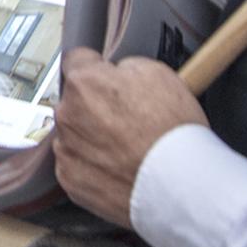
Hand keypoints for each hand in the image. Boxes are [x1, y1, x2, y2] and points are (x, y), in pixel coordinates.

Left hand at [52, 49, 207, 227]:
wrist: (180, 186)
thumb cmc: (173, 134)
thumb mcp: (158, 74)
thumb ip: (125, 67)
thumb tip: (116, 71)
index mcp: (84, 83)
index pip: (76, 59)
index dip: (96, 67)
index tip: (105, 75)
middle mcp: (67, 114)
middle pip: (75, 101)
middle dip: (96, 106)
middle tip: (128, 121)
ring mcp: (66, 149)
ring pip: (75, 135)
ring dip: (93, 138)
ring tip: (128, 149)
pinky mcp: (71, 180)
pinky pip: (77, 165)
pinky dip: (93, 167)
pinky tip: (119, 169)